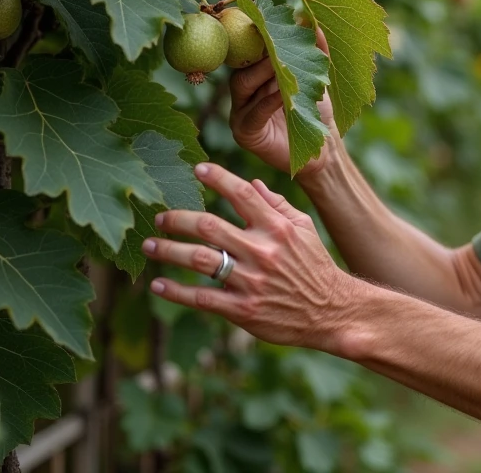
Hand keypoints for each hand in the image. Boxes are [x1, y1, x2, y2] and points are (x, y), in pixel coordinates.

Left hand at [143, 163, 361, 350]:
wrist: (330, 311)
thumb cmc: (315, 265)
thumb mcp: (304, 229)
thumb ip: (277, 205)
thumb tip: (252, 184)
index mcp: (277, 228)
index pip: (242, 195)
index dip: (218, 179)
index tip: (197, 170)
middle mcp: (262, 251)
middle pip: (209, 227)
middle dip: (178, 219)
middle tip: (159, 217)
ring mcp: (251, 282)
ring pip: (200, 260)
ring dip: (168, 251)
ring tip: (149, 245)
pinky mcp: (243, 310)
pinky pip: (202, 298)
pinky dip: (176, 291)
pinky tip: (157, 284)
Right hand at [229, 24, 340, 177]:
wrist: (324, 151)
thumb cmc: (316, 112)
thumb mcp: (317, 79)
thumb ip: (316, 52)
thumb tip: (313, 22)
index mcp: (256, 76)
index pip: (251, 51)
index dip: (259, 35)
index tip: (272, 19)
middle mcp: (244, 92)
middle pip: (242, 64)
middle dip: (259, 50)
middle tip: (276, 36)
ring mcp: (240, 112)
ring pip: (243, 84)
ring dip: (263, 72)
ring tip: (281, 62)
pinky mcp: (245, 133)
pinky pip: (254, 112)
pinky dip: (268, 100)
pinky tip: (284, 92)